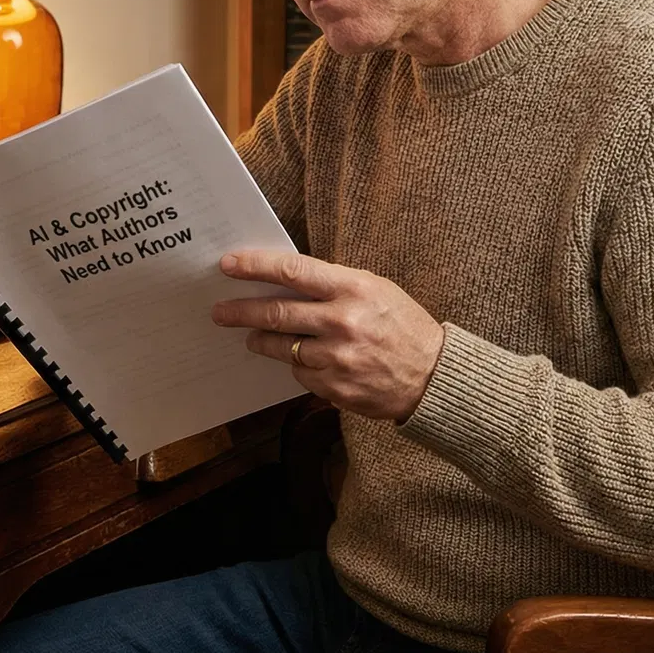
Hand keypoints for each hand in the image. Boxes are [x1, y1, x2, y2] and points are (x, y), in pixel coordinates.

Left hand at [211, 250, 445, 422]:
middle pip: (276, 313)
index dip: (255, 266)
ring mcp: (338, 358)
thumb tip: (282, 280)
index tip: (228, 264)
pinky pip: (300, 373)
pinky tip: (307, 360)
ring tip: (253, 336)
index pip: (292, 272)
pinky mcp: (335, 388)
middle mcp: (343, 322)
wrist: (434, 376)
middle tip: (219, 311)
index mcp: (353, 289)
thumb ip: (332, 285)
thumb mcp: (375, 290)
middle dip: (241, 312)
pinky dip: (298, 365)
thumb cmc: (402, 325)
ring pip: (282, 348)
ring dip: (262, 341)